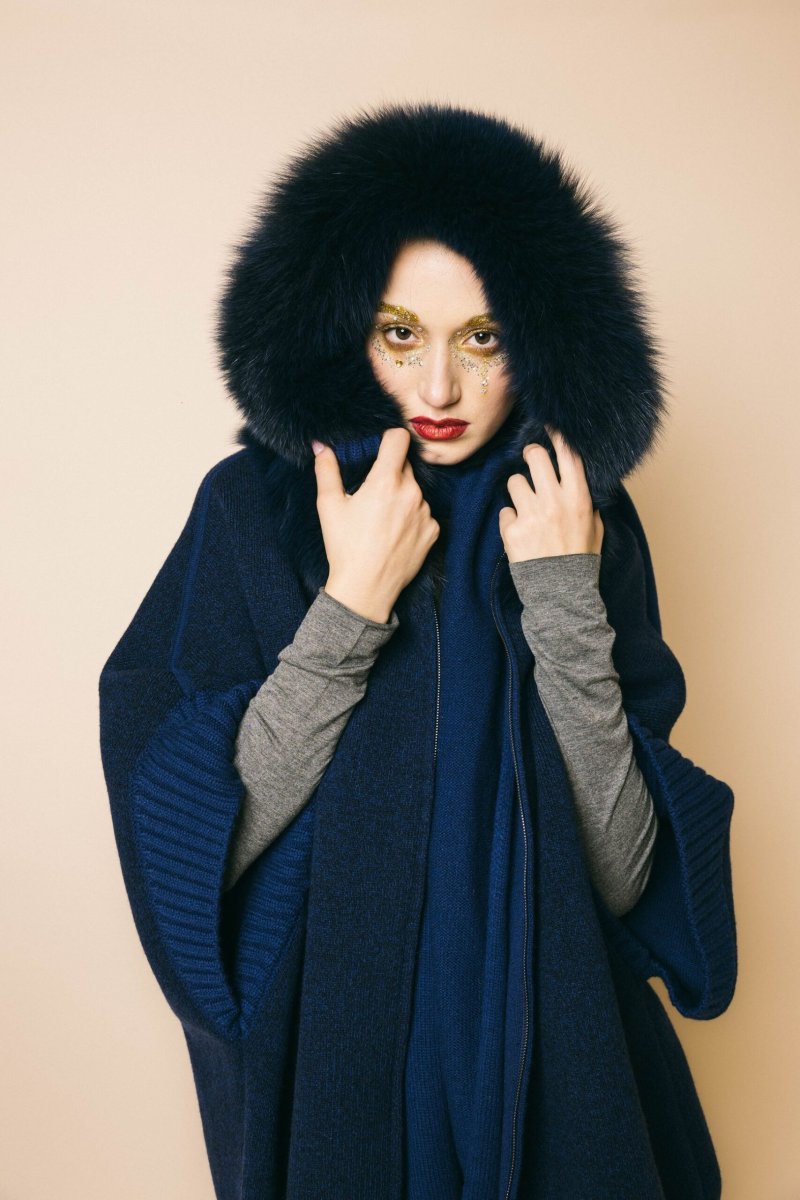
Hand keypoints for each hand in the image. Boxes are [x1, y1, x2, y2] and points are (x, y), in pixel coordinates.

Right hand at [313, 427, 440, 621]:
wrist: (366, 588)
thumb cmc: (345, 547)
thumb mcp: (329, 506)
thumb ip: (326, 469)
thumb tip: (321, 445)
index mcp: (386, 482)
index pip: (399, 438)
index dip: (388, 438)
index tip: (380, 448)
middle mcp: (412, 493)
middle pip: (405, 466)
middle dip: (390, 472)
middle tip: (372, 493)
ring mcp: (426, 512)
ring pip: (415, 490)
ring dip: (402, 496)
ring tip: (382, 519)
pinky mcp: (434, 530)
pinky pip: (424, 513)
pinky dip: (412, 517)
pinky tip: (395, 533)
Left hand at [498, 425, 603, 562]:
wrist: (561, 593)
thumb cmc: (580, 559)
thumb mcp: (594, 526)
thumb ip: (586, 500)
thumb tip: (576, 477)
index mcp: (579, 498)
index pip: (568, 455)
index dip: (558, 435)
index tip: (551, 425)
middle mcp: (554, 501)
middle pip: (534, 456)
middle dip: (530, 454)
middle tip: (530, 458)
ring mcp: (531, 514)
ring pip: (514, 481)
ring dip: (518, 491)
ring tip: (528, 508)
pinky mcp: (512, 530)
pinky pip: (505, 511)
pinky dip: (511, 520)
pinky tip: (522, 534)